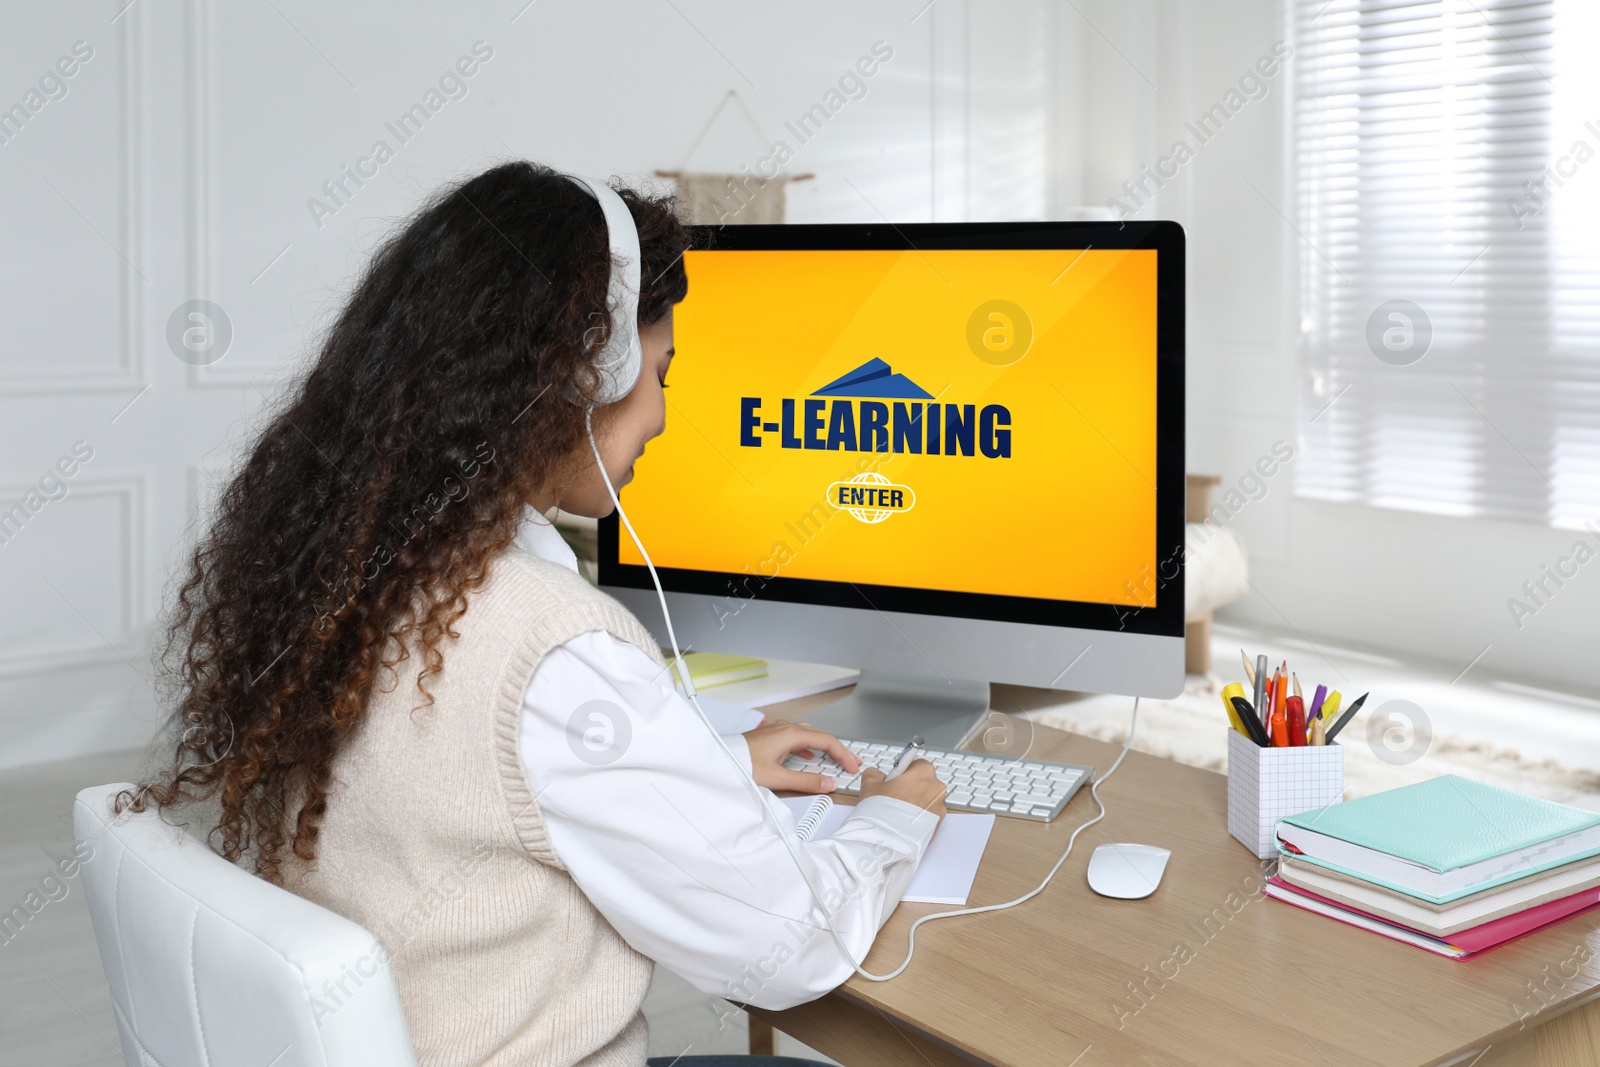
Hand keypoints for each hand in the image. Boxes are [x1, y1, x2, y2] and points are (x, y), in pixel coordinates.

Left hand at [741, 720, 861, 793]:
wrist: (719, 760)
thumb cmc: (742, 765)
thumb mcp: (777, 778)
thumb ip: (805, 781)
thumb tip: (828, 784)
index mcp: (791, 734)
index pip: (827, 741)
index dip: (844, 754)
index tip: (853, 766)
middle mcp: (786, 728)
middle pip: (821, 735)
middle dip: (838, 749)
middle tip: (851, 762)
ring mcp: (778, 730)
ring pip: (810, 735)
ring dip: (825, 746)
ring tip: (835, 758)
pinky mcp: (771, 736)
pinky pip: (798, 737)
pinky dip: (810, 746)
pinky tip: (808, 754)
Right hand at [859, 760, 946, 819]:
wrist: (887, 841)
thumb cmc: (880, 811)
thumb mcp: (869, 784)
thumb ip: (875, 773)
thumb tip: (878, 775)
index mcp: (924, 771)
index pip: (916, 764)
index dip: (903, 772)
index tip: (894, 780)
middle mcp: (937, 788)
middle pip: (923, 782)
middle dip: (911, 788)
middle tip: (893, 798)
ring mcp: (940, 808)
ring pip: (927, 801)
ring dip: (915, 804)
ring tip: (897, 814)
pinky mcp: (938, 826)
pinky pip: (928, 817)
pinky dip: (919, 819)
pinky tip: (903, 824)